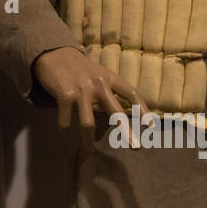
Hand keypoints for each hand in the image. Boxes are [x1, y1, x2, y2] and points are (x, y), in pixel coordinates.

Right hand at [32, 47, 150, 150]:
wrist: (54, 54)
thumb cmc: (80, 70)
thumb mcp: (98, 76)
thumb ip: (106, 96)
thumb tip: (106, 128)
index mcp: (110, 78)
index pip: (132, 93)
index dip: (143, 109)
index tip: (152, 125)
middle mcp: (98, 84)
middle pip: (115, 112)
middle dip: (126, 132)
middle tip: (136, 147)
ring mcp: (81, 90)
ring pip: (87, 124)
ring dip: (87, 142)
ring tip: (87, 153)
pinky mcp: (64, 95)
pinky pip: (66, 121)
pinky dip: (65, 129)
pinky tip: (64, 131)